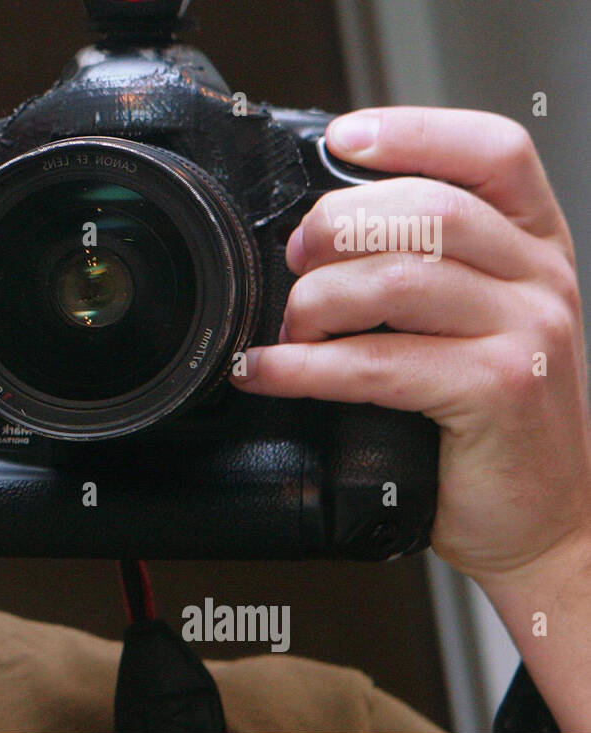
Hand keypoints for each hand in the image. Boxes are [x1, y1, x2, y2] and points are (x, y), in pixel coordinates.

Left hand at [230, 106, 587, 582]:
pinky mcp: (498, 389)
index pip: (491, 152)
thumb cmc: (492, 420)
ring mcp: (526, 332)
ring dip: (315, 302)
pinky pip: (376, 363)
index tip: (342, 139)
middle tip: (295, 261)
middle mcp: (539, 277)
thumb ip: (425, 268)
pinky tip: (268, 373)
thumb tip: (318, 238)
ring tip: (288, 332)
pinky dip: (303, 368)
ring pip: (395, 280)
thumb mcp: (475, 323)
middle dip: (335, 227)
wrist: (546, 517)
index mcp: (534, 245)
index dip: (414, 132)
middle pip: (425, 210)